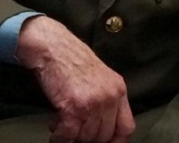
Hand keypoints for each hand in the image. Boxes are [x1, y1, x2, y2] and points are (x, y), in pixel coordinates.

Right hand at [15, 16, 134, 142]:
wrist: (52, 46)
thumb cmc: (70, 58)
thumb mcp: (100, 76)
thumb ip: (105, 98)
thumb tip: (102, 126)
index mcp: (118, 89)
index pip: (126, 127)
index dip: (115, 140)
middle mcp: (109, 97)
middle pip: (104, 135)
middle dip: (87, 137)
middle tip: (74, 131)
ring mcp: (93, 103)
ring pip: (86, 137)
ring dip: (71, 136)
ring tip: (61, 126)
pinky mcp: (74, 107)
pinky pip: (69, 135)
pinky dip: (59, 138)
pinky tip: (55, 131)